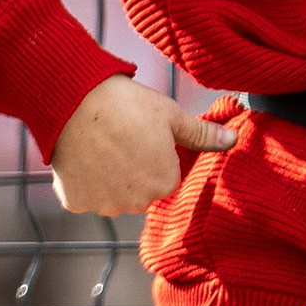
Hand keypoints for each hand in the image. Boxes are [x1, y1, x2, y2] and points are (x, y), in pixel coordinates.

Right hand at [48, 76, 236, 218]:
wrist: (72, 100)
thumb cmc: (124, 104)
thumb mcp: (170, 115)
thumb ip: (201, 135)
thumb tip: (232, 140)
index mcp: (165, 183)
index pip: (163, 176)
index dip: (150, 155)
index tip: (137, 136)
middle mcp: (138, 202)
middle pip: (138, 190)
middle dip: (130, 171)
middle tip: (116, 140)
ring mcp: (105, 205)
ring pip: (110, 195)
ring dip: (106, 178)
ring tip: (97, 146)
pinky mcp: (76, 202)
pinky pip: (83, 196)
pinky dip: (81, 181)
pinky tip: (80, 157)